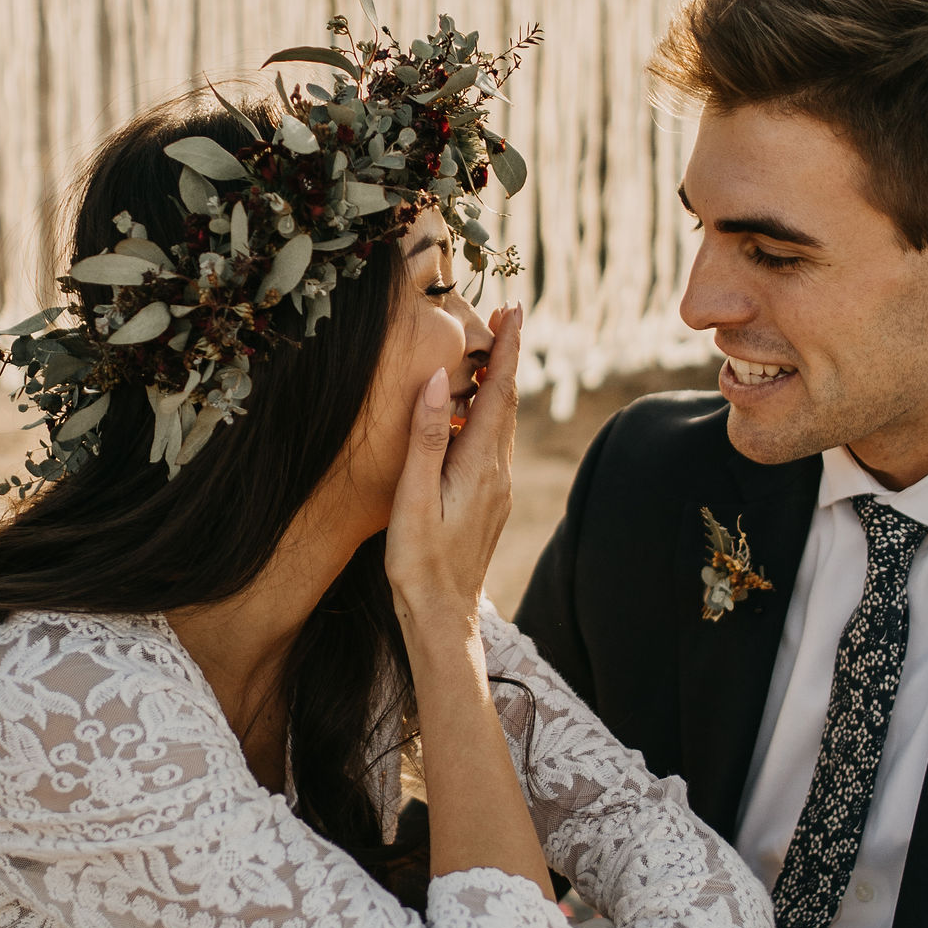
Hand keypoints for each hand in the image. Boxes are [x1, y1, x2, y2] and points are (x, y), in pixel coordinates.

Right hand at [384, 305, 519, 641]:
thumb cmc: (419, 561)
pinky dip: (488, 415)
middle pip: (507, 403)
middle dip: (507, 358)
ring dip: (499, 385)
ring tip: (491, 353)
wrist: (441, 615)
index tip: (513, 312)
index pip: (499, 394)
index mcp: (480, 465)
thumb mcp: (413, 496)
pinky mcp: (488, 502)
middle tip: (505, 317)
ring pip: (502, 424)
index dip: (507, 350)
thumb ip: (425, 436)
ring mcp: (496, 489)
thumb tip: (434, 380)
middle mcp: (497, 473)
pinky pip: (492, 445)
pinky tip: (472, 413)